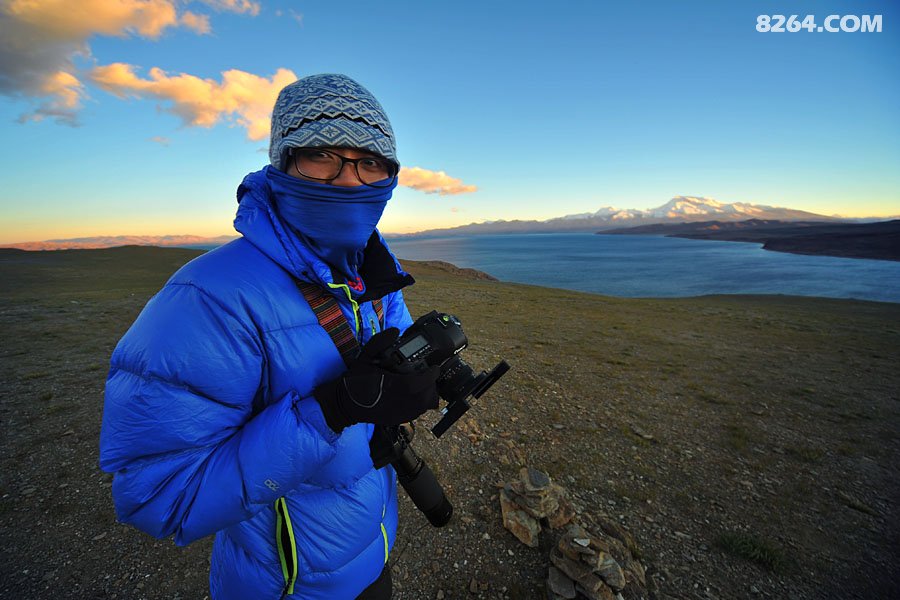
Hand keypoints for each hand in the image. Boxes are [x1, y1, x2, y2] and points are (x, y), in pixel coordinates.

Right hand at [314, 328, 439, 432]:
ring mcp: (397, 413)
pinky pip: (415, 415)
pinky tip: (415, 396)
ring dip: (427, 396)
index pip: (418, 383)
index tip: (434, 368)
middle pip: (425, 398)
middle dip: (431, 386)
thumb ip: (379, 342)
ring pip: (422, 408)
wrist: (343, 404)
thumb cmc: (354, 380)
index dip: (430, 376)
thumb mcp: (364, 356)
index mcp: (391, 386)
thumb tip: (395, 331)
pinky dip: (420, 405)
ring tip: (424, 386)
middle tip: (429, 376)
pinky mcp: (396, 420)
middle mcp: (397, 402)